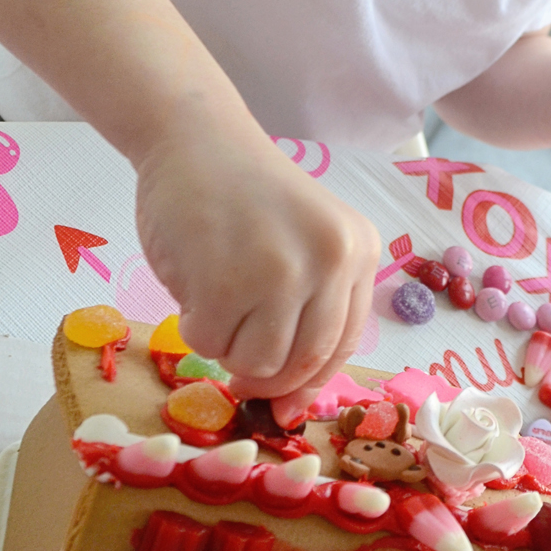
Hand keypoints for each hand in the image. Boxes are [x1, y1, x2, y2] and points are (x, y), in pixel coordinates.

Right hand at [134, 119, 379, 401]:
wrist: (193, 138)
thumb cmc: (243, 196)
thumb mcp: (303, 243)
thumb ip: (308, 312)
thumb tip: (289, 412)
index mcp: (359, 250)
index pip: (343, 345)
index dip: (309, 383)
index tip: (283, 405)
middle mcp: (331, 260)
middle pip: (302, 362)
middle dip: (265, 375)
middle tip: (234, 355)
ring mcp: (280, 271)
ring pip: (255, 361)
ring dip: (226, 345)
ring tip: (213, 295)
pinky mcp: (225, 282)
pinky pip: (208, 343)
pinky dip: (193, 326)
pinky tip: (192, 283)